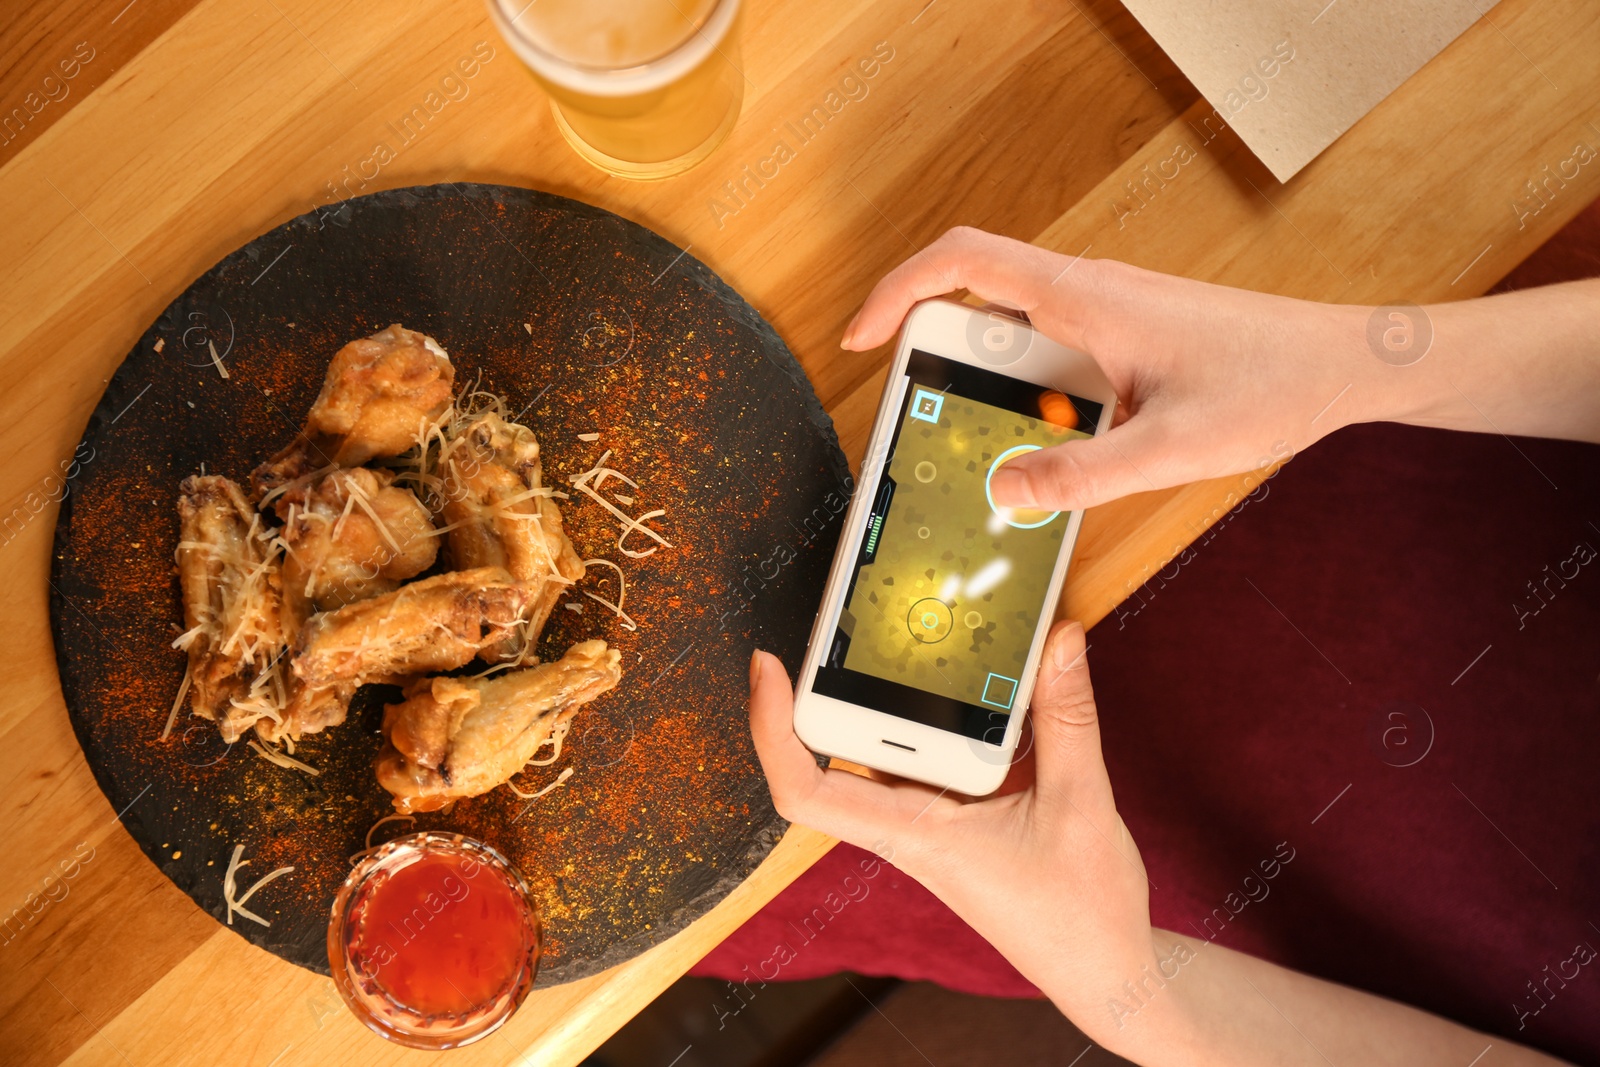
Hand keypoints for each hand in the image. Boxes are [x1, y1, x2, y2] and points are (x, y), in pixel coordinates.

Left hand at [749, 621, 1184, 1054]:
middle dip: (833, 681)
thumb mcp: (1081, 804)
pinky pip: (932, 752)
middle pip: (838, 750)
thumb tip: (1058, 640)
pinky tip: (969, 672)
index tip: (769, 665)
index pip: (806, 790)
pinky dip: (941, 710)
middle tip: (846, 616)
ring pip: (887, 747)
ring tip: (904, 627)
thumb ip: (1067, 717)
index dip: (772, 729)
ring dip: (889, 691)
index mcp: (913, 834)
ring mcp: (933, 818)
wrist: (1107, 970)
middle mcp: (909, 824)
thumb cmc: (1082, 911)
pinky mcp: (960, 812)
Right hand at [841, 227, 1372, 511]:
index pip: (963, 261)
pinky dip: (1025, 389)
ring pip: (1012, 329)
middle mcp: (1088, 292)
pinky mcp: (1122, 333)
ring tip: (980, 441)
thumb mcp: (1169, 450)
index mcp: (1087, 299)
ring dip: (984, 378)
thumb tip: (1003, 489)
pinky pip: (1050, 351)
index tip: (862, 336)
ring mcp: (1105, 309)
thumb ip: (1079, 476)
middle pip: (974, 294)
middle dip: (931, 349)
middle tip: (916, 412)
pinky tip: (1044, 441)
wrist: (1345, 362)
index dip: (898, 289)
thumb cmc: (1272, 384)